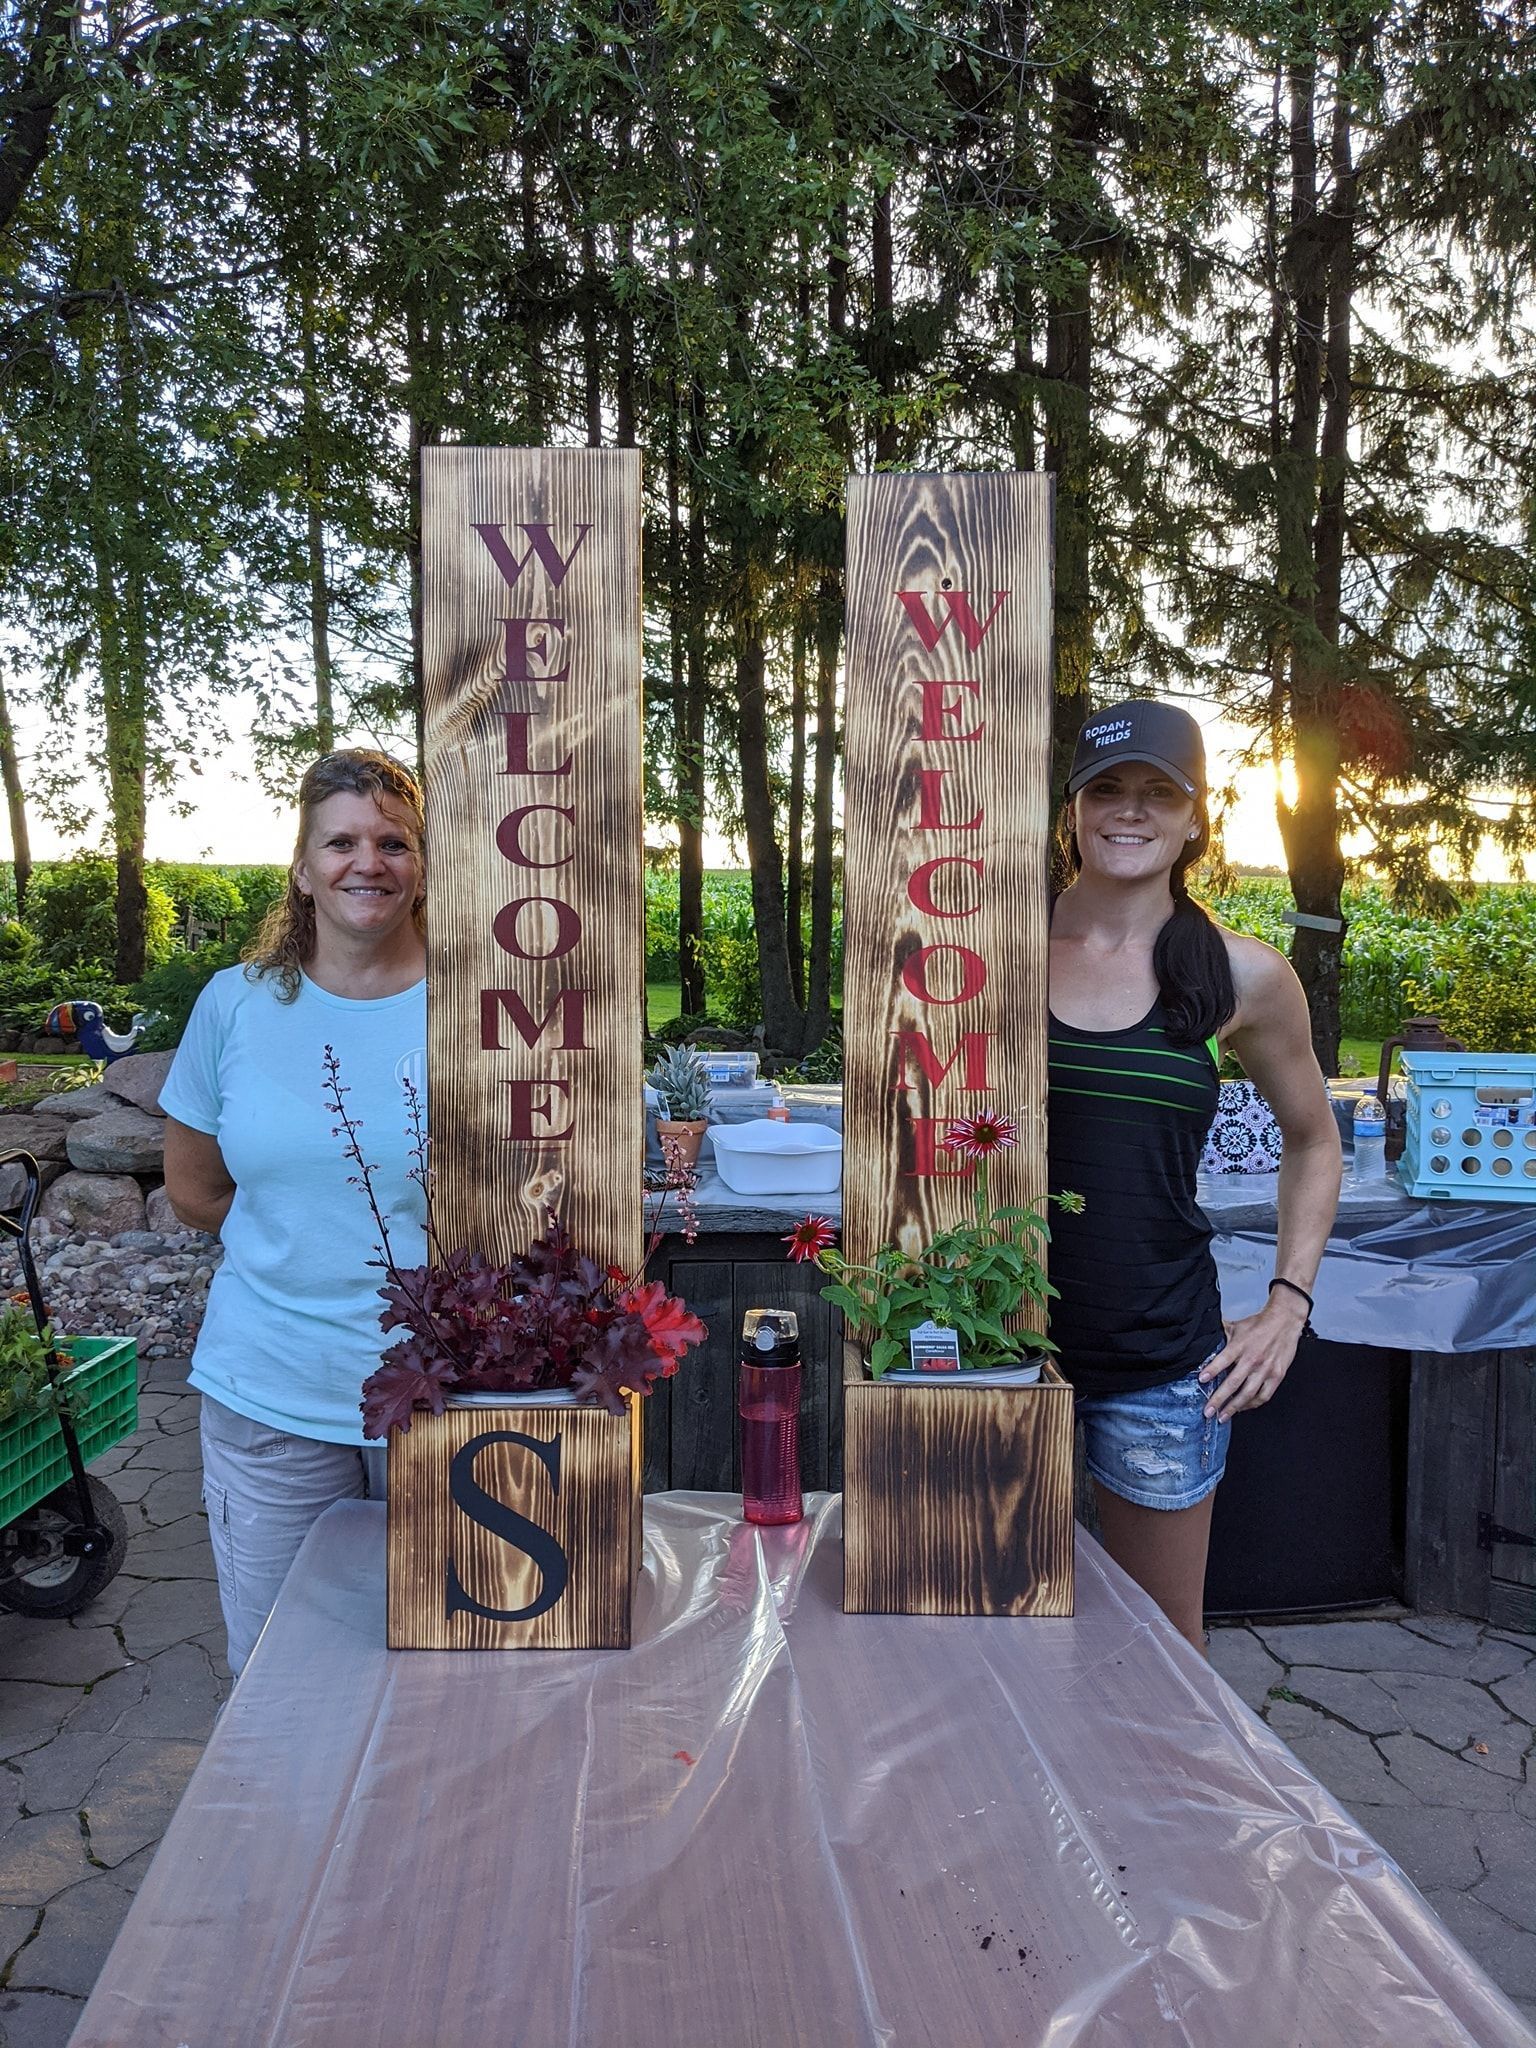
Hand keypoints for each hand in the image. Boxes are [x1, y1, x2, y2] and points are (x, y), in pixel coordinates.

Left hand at [1197, 1296, 1307, 1420]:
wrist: (1285, 1321)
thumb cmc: (1259, 1324)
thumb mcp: (1236, 1326)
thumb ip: (1220, 1334)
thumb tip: (1204, 1337)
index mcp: (1240, 1346)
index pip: (1223, 1359)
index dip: (1212, 1370)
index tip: (1201, 1380)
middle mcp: (1252, 1359)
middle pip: (1233, 1383)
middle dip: (1219, 1399)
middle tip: (1208, 1411)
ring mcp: (1266, 1369)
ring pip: (1248, 1394)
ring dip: (1234, 1407)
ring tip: (1223, 1416)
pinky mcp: (1277, 1375)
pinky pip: (1264, 1395)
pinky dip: (1252, 1404)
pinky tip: (1243, 1408)